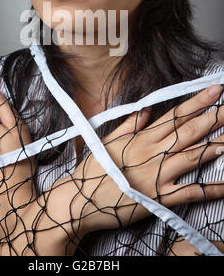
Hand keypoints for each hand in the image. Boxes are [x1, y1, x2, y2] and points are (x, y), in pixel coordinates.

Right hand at [68, 84, 223, 235]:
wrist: (80, 199)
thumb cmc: (93, 169)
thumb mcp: (110, 140)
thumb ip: (130, 123)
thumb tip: (147, 107)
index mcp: (142, 138)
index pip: (174, 115)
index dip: (197, 102)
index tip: (214, 90)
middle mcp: (152, 153)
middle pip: (188, 131)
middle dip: (214, 117)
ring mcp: (157, 175)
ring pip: (193, 156)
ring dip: (216, 146)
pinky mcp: (159, 198)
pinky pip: (190, 192)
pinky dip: (211, 189)